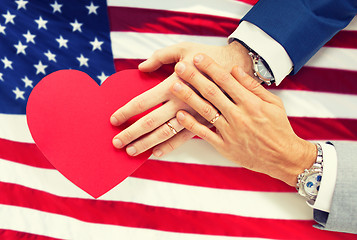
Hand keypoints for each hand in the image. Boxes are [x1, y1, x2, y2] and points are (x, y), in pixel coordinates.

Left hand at [111, 41, 252, 156]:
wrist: (239, 68)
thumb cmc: (210, 56)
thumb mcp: (184, 49)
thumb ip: (160, 57)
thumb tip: (141, 68)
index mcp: (174, 84)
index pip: (143, 101)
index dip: (126, 111)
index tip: (113, 120)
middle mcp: (181, 103)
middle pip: (150, 122)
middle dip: (131, 134)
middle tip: (116, 143)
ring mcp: (193, 115)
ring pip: (165, 134)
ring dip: (146, 144)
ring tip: (131, 152)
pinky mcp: (204, 123)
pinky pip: (184, 139)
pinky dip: (169, 147)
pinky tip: (156, 153)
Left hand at [171, 54, 316, 185]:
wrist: (283, 158)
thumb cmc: (278, 128)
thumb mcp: (272, 103)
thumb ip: (252, 86)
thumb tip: (234, 69)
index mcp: (251, 103)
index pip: (226, 80)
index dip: (211, 67)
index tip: (198, 57)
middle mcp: (239, 115)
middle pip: (212, 93)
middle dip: (194, 78)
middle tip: (180, 66)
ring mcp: (230, 132)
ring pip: (205, 111)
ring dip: (188, 97)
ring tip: (175, 86)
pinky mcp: (225, 146)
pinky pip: (205, 134)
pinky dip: (191, 125)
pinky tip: (179, 115)